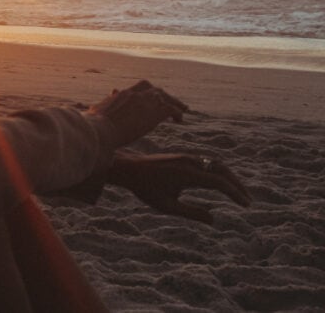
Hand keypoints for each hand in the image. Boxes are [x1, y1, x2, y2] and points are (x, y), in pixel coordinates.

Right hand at [89, 80, 187, 146]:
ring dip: (174, 103)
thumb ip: (108, 101)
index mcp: (123, 94)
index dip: (149, 92)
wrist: (99, 130)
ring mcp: (145, 102)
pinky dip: (177, 113)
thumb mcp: (99, 109)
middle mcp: (135, 95)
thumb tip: (111, 93)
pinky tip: (179, 120)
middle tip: (172, 102)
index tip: (154, 98)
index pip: (140, 88)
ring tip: (183, 109)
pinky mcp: (153, 113)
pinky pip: (171, 109)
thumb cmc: (94, 125)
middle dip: (164, 95)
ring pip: (165, 97)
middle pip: (154, 89)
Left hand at [108, 152, 251, 223]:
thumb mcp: (167, 206)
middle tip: (247, 200)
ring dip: (230, 178)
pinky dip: (219, 173)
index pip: (219, 182)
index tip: (245, 205)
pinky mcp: (185, 157)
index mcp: (187, 174)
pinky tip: (222, 184)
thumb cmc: (146, 189)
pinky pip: (208, 163)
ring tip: (238, 193)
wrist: (130, 168)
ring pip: (216, 164)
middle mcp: (190, 162)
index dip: (235, 193)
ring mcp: (188, 158)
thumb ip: (191, 213)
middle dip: (237, 185)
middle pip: (222, 171)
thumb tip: (213, 220)